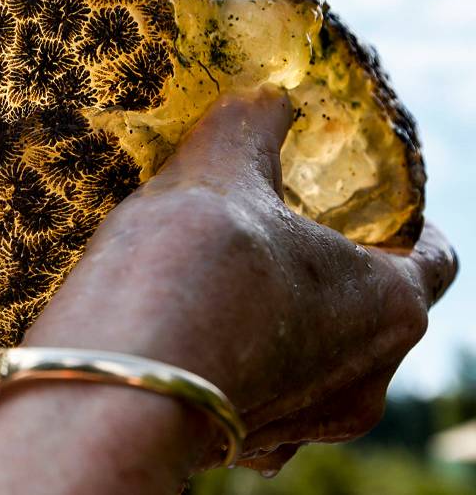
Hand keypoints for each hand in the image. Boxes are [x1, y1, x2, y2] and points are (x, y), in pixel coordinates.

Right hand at [0, 86, 456, 493]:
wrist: (110, 381)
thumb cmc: (184, 271)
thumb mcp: (218, 167)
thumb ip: (252, 124)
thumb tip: (266, 99)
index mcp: (387, 303)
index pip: (436, 256)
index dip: (406, 222)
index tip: (367, 204)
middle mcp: (365, 378)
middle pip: (371, 309)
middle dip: (329, 268)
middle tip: (275, 231)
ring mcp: (306, 424)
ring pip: (313, 358)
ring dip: (282, 319)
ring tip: (220, 280)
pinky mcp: (244, 447)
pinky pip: (258, 394)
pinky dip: (238, 362)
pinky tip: (190, 331)